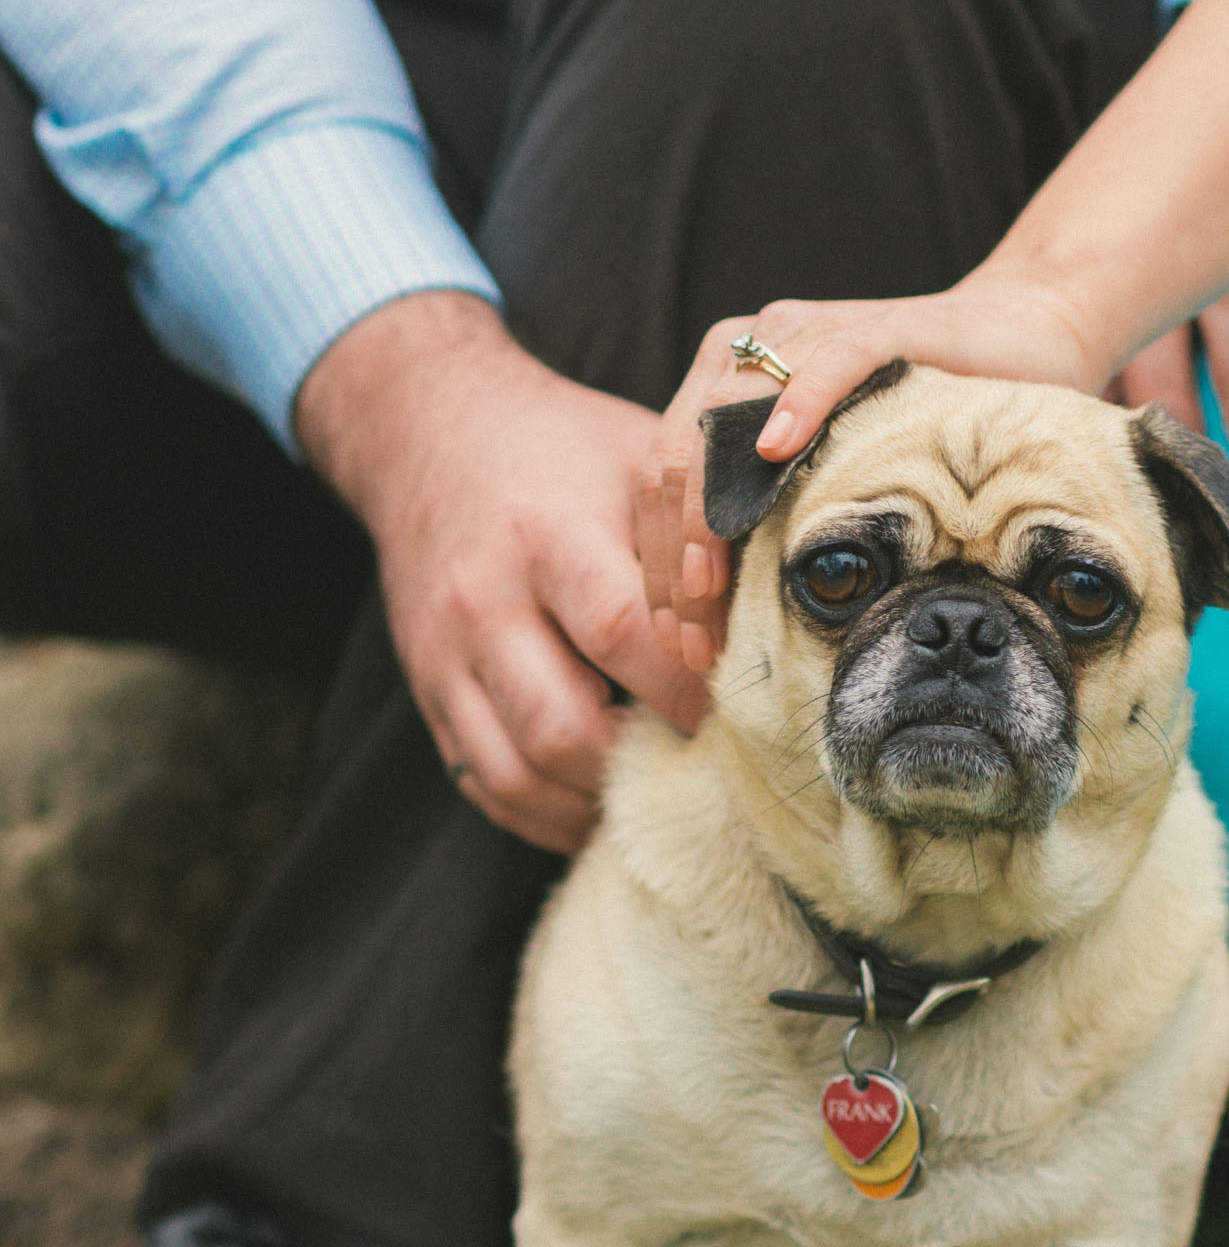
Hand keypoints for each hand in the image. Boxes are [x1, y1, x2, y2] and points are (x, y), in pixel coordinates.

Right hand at [296, 293, 700, 852]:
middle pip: (563, 725)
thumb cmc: (564, 447)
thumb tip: (782, 614)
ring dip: (595, 802)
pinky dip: (544, 814)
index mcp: (547, 536)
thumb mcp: (638, 457)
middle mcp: (484, 602)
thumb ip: (701, 533)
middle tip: (708, 768)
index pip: (621, 633)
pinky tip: (599, 804)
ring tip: (658, 792)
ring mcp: (444, 655)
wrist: (431, 433)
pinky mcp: (427, 690)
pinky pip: (483, 783)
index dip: (687, 688)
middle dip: (644, 762)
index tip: (746, 711)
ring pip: (518, 773)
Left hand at [634, 275, 1100, 675]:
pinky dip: (795, 408)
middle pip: (680, 461)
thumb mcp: (827, 476)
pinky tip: (774, 454)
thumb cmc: (920, 421)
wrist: (1018, 339)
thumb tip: (711, 616)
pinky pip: (823, 367)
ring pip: (727, 424)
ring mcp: (805, 334)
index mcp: (725, 383)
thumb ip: (768, 514)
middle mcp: (750, 350)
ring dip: (712, 514)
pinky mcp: (872, 330)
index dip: (659, 564)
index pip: (663, 478)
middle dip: (677, 560)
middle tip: (693, 641)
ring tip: (711, 588)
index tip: (678, 643)